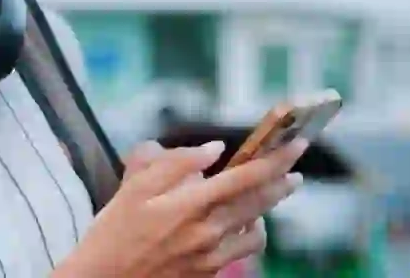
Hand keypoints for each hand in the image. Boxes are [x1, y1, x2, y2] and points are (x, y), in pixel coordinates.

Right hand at [54, 138, 306, 277]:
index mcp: (189, 205)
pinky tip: (242, 224)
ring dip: (266, 210)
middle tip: (295, 169)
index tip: (296, 145)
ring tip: (266, 195)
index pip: (244, 177)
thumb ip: (175, 163)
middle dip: (282, 182)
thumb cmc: (113, 230)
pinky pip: (242, 250)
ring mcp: (212, 257)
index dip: (274, 160)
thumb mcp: (134, 187)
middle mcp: (207, 232)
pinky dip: (249, 233)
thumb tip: (214, 150)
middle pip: (259, 203)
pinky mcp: (209, 274)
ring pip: (256, 230)